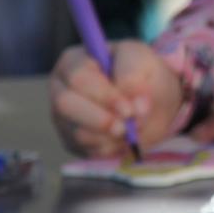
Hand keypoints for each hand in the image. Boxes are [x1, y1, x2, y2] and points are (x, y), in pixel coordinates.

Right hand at [49, 41, 182, 156]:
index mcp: (73, 62)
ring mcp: (63, 118)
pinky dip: (110, 149)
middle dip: (99, 120)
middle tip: (125, 128)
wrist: (152, 101)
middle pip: (65, 105)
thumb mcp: (142, 61)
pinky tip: (124, 139)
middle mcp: (61, 90)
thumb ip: (133, 75)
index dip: (103, 95)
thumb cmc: (141, 74)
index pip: (78, 78)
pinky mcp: (72, 141)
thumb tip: (130, 100)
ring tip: (131, 129)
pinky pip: (87, 151)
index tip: (129, 109)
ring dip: (109, 136)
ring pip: (77, 133)